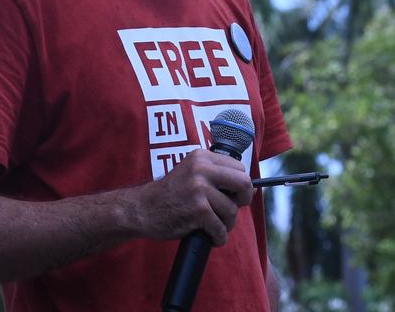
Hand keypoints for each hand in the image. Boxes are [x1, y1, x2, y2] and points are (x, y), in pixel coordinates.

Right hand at [130, 149, 253, 245]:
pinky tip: (210, 236)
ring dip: (226, 224)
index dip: (240, 184)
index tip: (233, 195)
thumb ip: (217, 176)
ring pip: (232, 210)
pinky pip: (220, 228)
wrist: (142, 209)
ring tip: (212, 225)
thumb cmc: (170, 195)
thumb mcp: (192, 175)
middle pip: (244, 183)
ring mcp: (199, 189)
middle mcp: (201, 169)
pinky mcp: (198, 210)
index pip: (239, 168)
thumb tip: (252, 188)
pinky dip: (218, 237)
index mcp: (201, 157)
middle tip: (231, 210)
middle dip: (242, 200)